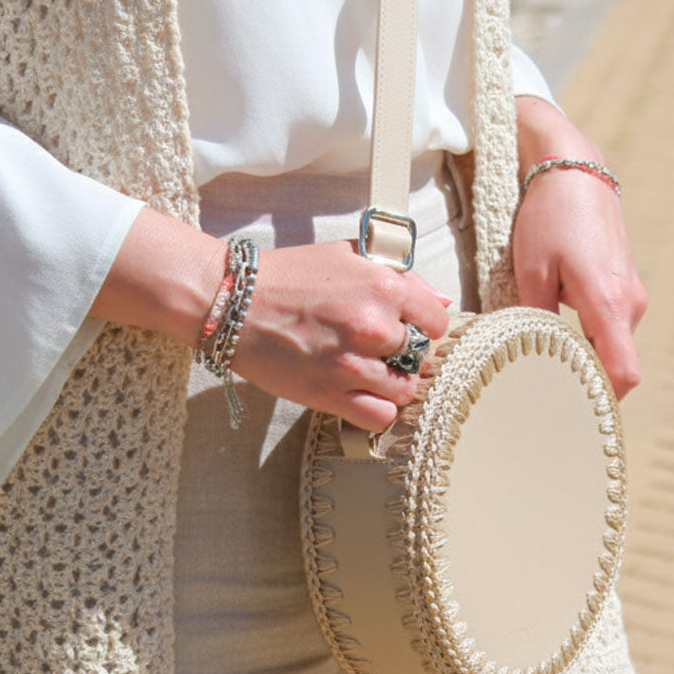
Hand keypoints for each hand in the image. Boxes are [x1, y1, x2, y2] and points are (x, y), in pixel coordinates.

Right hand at [233, 240, 450, 429]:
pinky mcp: (330, 395)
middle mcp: (374, 326)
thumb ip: (399, 275)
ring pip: (404, 391)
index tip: (409, 330)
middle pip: (422, 358)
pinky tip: (361, 396)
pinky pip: (379, 417)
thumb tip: (439, 301)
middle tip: (382, 352)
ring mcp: (353, 364)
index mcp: (384, 286)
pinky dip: (376, 411)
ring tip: (369, 374)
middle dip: (407, 357)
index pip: (437, 321)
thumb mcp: (347, 256)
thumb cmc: (288, 276)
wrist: (233, 304)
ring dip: (391, 385)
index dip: (426, 327)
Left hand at [512, 97, 646, 399]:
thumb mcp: (530, 270)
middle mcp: (629, 305)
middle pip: (614, 367)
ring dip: (581, 362)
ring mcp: (630, 296)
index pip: (623, 374)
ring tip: (541, 373)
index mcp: (608, 305)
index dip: (603, 402)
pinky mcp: (623, 288)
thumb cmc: (550, 218)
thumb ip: (532, 321)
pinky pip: (607, 329)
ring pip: (608, 348)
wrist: (574, 171)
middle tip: (542, 403)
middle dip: (583, 386)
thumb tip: (525, 361)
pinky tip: (554, 343)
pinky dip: (585, 343)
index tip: (574, 417)